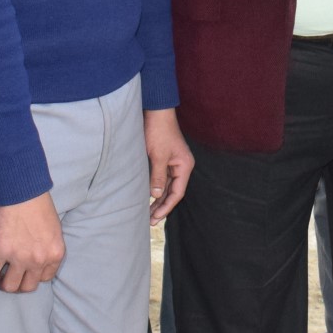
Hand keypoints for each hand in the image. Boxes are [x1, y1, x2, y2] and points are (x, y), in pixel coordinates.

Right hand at [0, 193, 63, 292]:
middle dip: (19, 283)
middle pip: (27, 287)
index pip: (46, 278)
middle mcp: (39, 260)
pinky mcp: (0, 252)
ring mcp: (19, 258)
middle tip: (11, 275)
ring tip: (0, 273)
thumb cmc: (39, 206)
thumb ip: (48, 248)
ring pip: (9, 286)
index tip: (28, 270)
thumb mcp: (54, 231)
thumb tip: (39, 259)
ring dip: (3, 282)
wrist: (23, 192)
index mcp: (55, 254)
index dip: (35, 275)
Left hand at [144, 107, 192, 224]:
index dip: (167, 206)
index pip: (178, 192)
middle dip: (162, 206)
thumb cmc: (158, 131)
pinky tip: (149, 197)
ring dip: (158, 199)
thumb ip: (158, 177)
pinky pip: (162, 178)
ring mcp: (173, 162)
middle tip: (150, 220)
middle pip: (173, 191)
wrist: (155, 112)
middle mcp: (181, 166)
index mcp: (184, 165)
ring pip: (167, 186)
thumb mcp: (157, 156)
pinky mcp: (165, 159)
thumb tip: (156, 195)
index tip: (156, 217)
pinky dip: (156, 188)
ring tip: (148, 213)